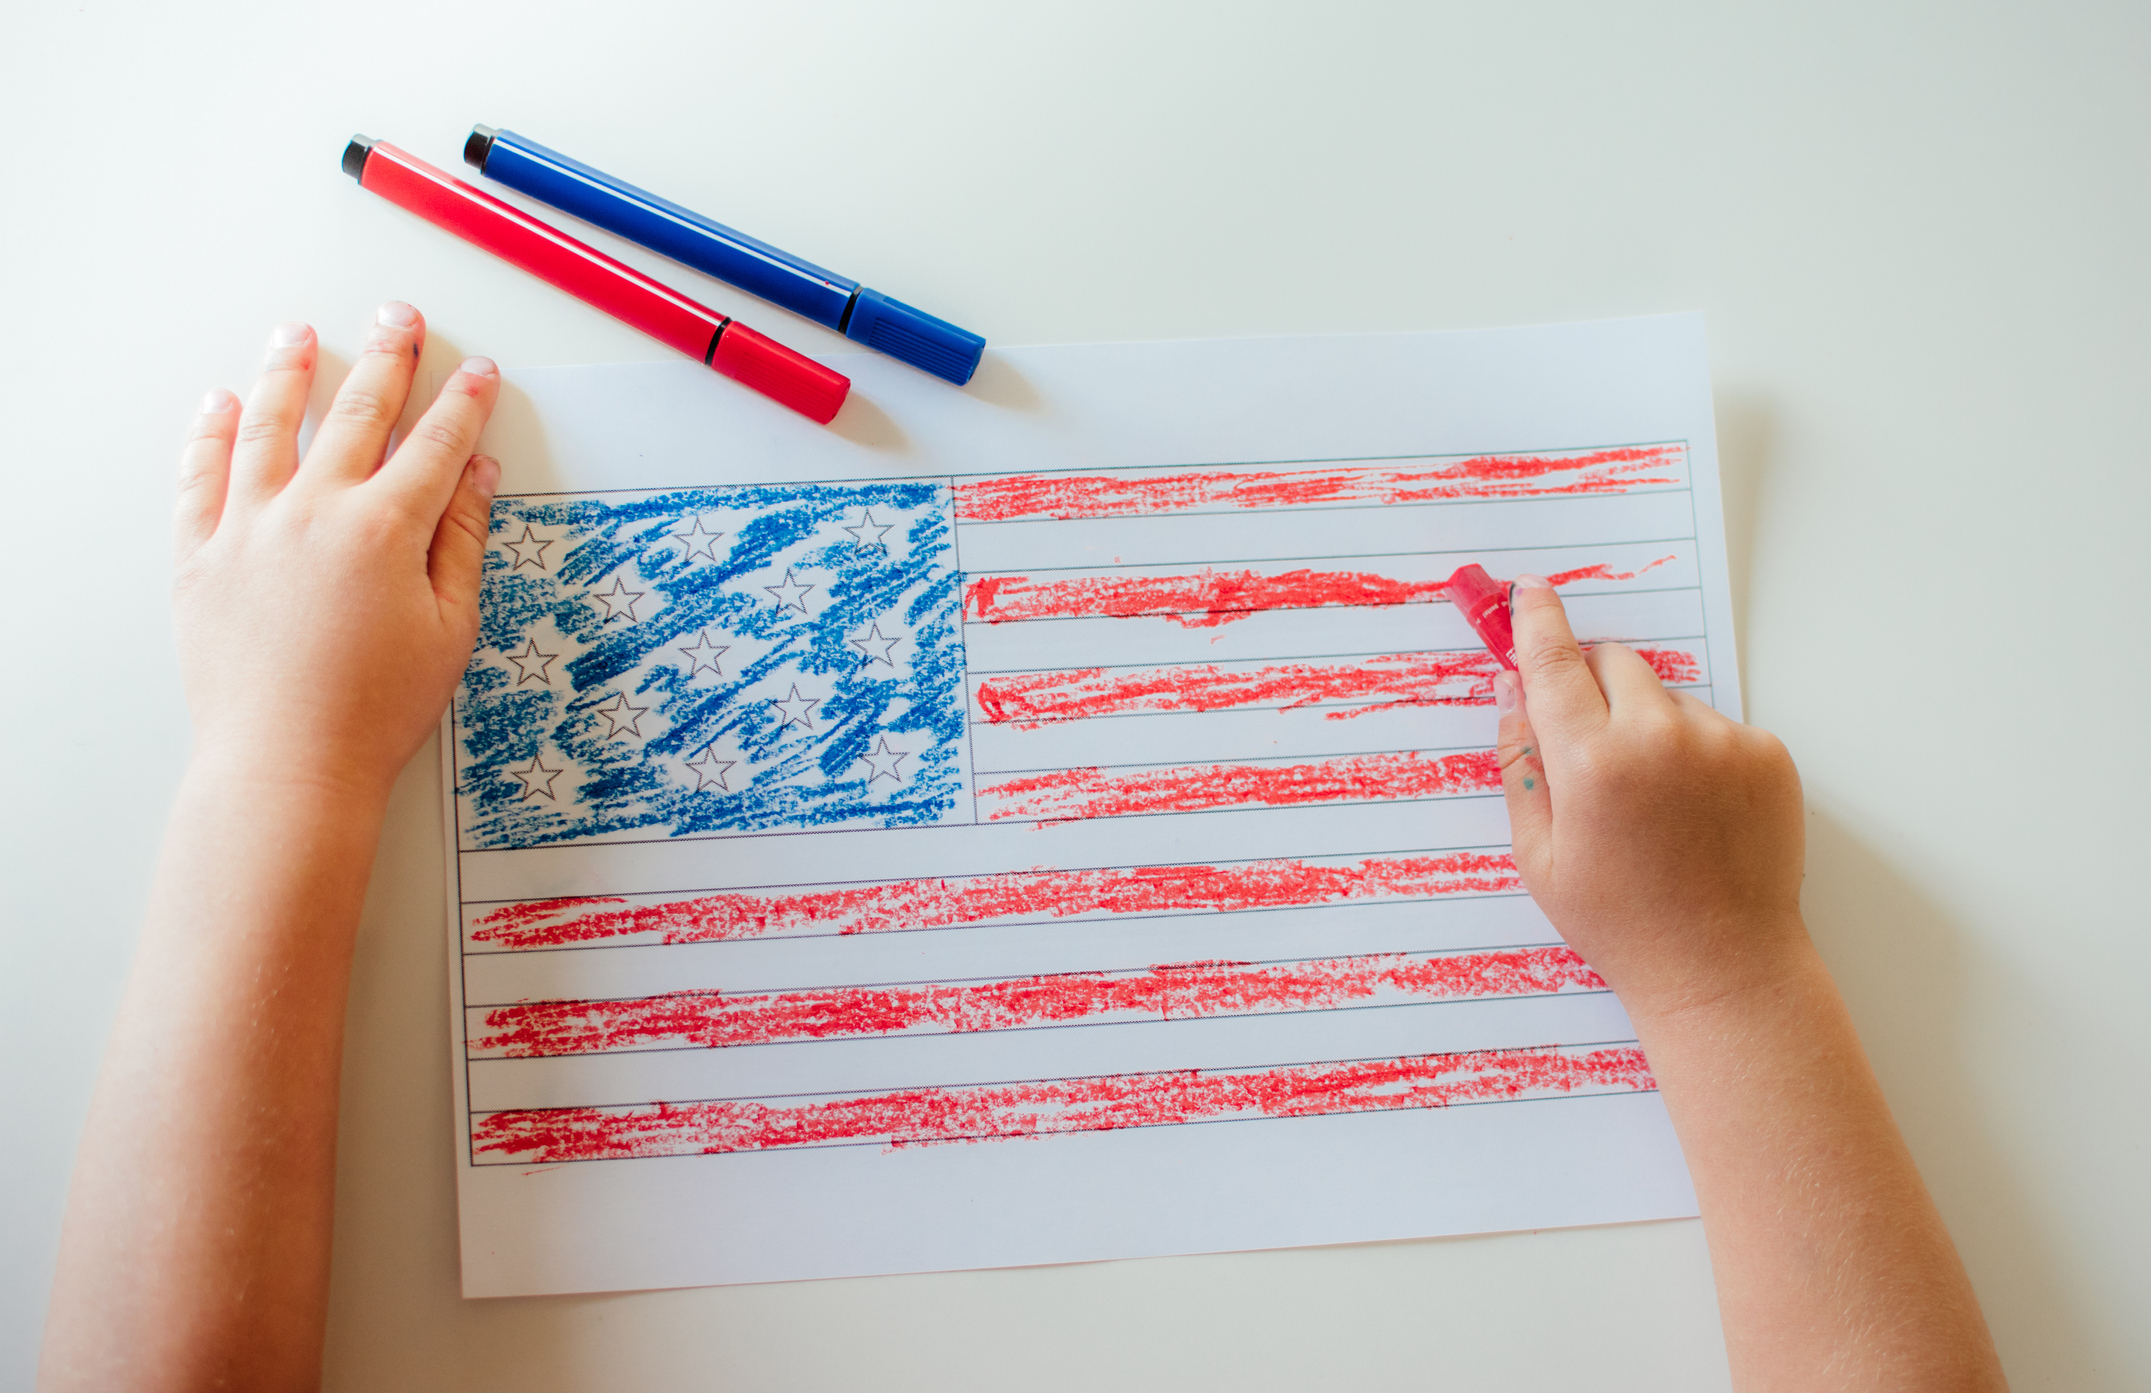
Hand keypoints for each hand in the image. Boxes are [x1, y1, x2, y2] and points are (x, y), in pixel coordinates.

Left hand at [174, 304, 499, 801]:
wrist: (286, 765)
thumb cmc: (373, 711)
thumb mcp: (449, 628)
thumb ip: (461, 543)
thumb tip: (474, 478)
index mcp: (385, 530)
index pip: (436, 444)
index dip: (464, 403)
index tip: (478, 373)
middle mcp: (313, 512)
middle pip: (357, 412)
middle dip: (387, 357)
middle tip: (398, 318)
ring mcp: (249, 527)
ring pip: (270, 424)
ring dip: (290, 371)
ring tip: (300, 334)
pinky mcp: (200, 554)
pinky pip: (201, 474)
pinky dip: (212, 431)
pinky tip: (222, 402)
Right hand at [1495, 576, 1806, 1020]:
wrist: (1723, 968)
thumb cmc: (1620, 923)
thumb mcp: (1538, 854)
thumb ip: (1521, 764)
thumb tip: (1513, 690)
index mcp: (1592, 763)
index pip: (1553, 663)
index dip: (1537, 622)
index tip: (1529, 593)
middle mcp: (1660, 738)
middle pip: (1614, 663)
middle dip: (1592, 684)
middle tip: (1588, 742)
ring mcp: (1722, 743)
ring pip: (1666, 698)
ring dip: (1647, 724)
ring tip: (1651, 803)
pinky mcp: (1767, 756)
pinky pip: (1716, 726)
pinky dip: (1697, 752)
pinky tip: (1693, 812)